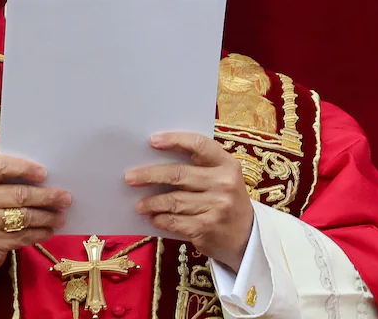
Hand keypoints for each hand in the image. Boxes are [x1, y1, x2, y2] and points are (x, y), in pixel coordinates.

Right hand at [0, 154, 71, 288]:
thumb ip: (3, 183)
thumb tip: (44, 181)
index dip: (23, 168)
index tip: (44, 173)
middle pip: (18, 195)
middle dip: (46, 196)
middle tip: (65, 198)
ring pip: (24, 217)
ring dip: (47, 217)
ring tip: (61, 216)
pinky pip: (22, 236)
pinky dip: (40, 233)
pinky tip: (49, 231)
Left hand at [125, 132, 253, 271]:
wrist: (247, 237)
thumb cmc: (225, 200)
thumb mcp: (222, 179)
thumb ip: (198, 168)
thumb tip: (153, 161)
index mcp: (227, 165)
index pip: (199, 145)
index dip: (174, 140)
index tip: (152, 140)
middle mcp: (224, 184)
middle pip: (178, 174)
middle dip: (149, 175)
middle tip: (129, 177)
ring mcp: (216, 207)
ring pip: (173, 201)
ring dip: (151, 203)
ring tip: (139, 205)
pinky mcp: (207, 228)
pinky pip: (174, 221)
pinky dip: (160, 219)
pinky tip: (154, 218)